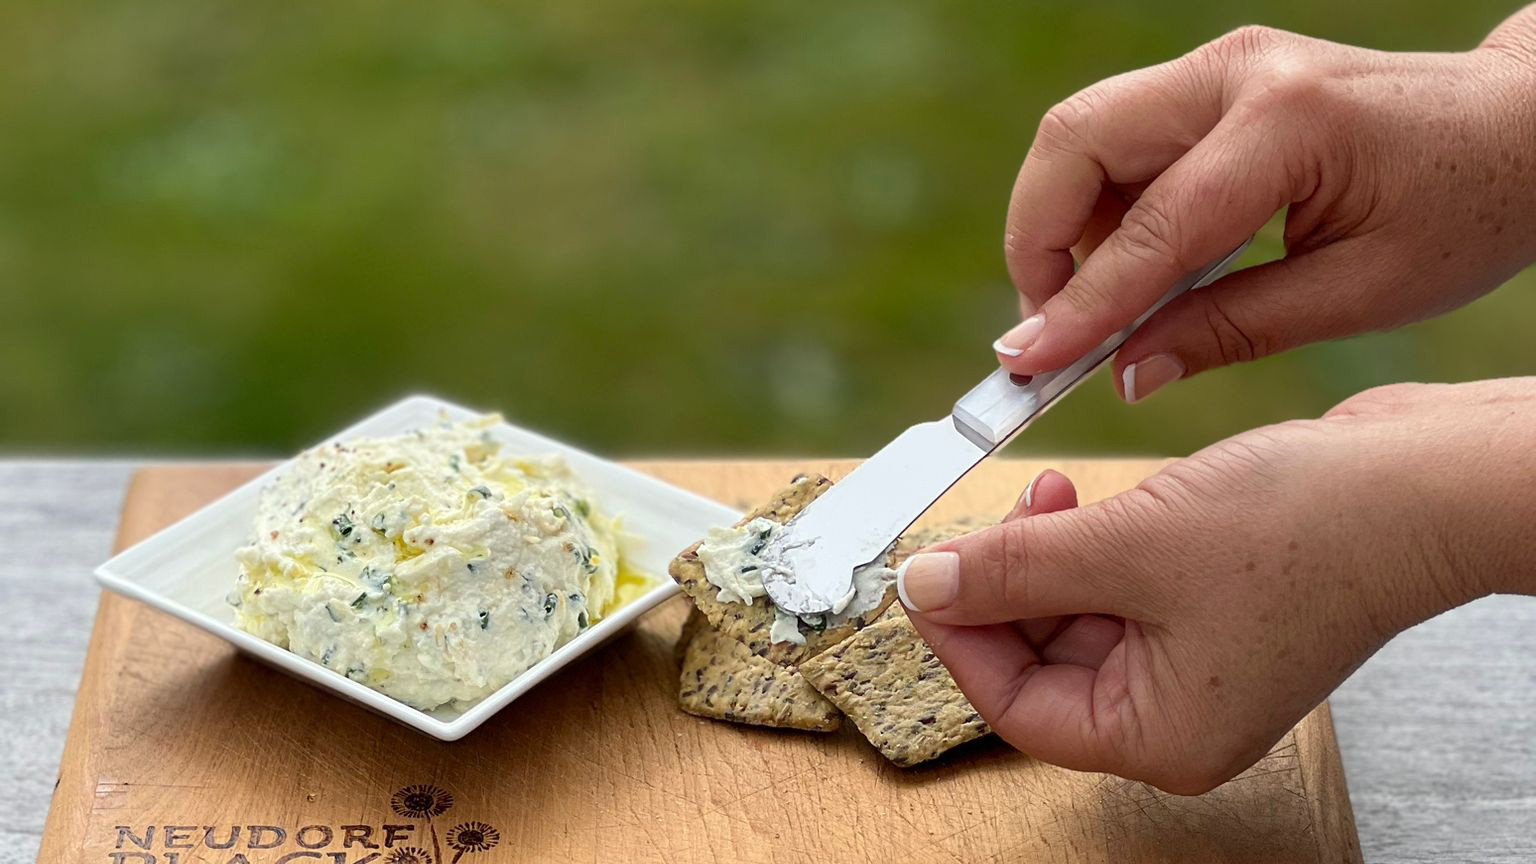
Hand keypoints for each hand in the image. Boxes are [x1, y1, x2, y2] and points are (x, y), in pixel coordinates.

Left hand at [899, 377, 1535, 792]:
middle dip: (1005, 583)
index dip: (960, 637)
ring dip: (1045, 552)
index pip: (1019, 706)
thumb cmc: (1306, 531)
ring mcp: (1197, 657)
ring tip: (1049, 492)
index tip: (924, 575)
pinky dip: (1088, 543)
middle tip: (980, 521)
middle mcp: (1177, 710)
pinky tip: (1082, 497)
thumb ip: (1015, 569)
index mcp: (1161, 735)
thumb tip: (928, 584)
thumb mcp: (1127, 545)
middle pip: (1042, 659)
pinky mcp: (1209, 604)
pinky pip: (1117, 584)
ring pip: (1076, 613)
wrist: (1420, 482)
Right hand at [995, 8, 1535, 401]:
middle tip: (1050, 327)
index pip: (1149, 228)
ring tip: (1094, 307)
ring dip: (1064, 224)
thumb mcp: (1360, 295)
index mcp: (1288, 124)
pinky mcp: (1212, 82)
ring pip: (1082, 135)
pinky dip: (1099, 208)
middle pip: (1074, 140)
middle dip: (1039, 241)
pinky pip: (1116, 139)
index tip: (1026, 364)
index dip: (1079, 306)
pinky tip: (1130, 268)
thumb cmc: (1466, 212)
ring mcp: (1219, 67)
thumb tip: (1125, 373)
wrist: (1523, 131)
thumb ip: (1231, 331)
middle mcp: (1237, 73)